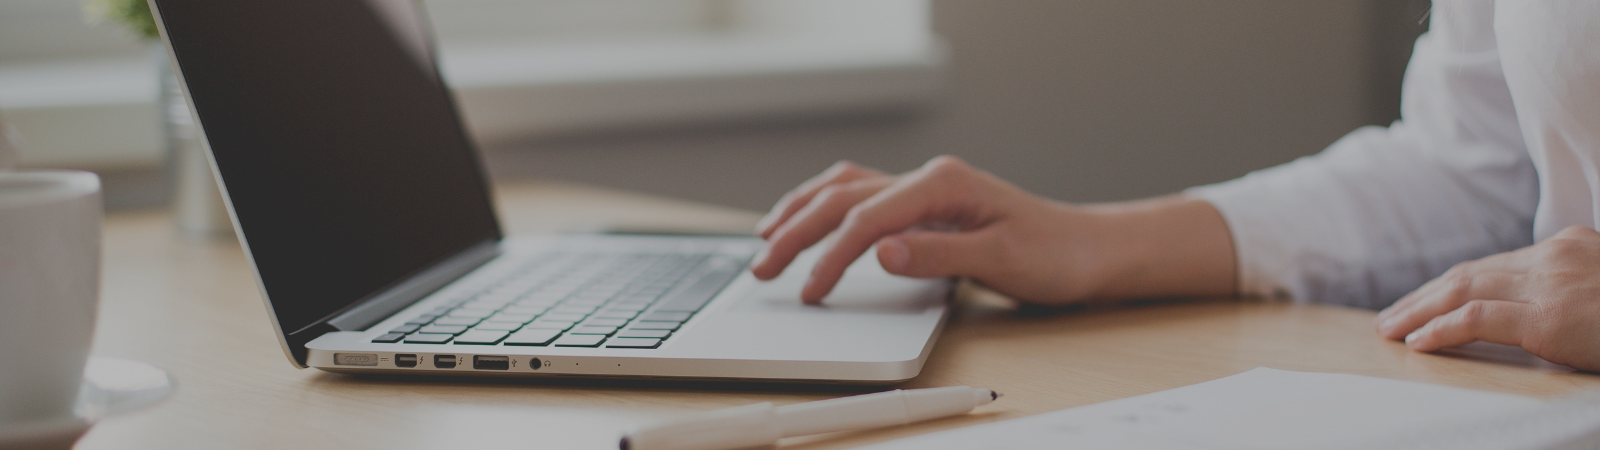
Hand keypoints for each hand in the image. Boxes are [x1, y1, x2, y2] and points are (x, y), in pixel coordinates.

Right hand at [749, 156, 1236, 303]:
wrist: (1088, 250)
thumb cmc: (1054, 254)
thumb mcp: (1002, 260)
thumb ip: (938, 255)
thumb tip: (880, 252)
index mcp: (943, 184)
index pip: (867, 218)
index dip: (831, 256)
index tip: (810, 291)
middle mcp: (929, 179)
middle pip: (843, 198)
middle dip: (796, 231)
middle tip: (763, 269)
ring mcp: (925, 189)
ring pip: (844, 189)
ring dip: (801, 212)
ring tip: (765, 239)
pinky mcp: (925, 206)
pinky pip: (861, 197)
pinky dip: (825, 208)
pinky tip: (807, 221)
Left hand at [1376, 226, 1599, 370]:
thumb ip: (1567, 288)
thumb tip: (1537, 310)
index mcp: (1567, 245)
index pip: (1492, 265)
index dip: (1449, 285)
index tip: (1423, 300)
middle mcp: (1553, 255)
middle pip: (1470, 274)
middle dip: (1423, 297)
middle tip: (1391, 316)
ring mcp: (1550, 283)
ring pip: (1464, 290)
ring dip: (1419, 311)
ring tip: (1391, 329)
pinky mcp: (1549, 317)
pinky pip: (1478, 319)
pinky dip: (1441, 329)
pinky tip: (1418, 340)